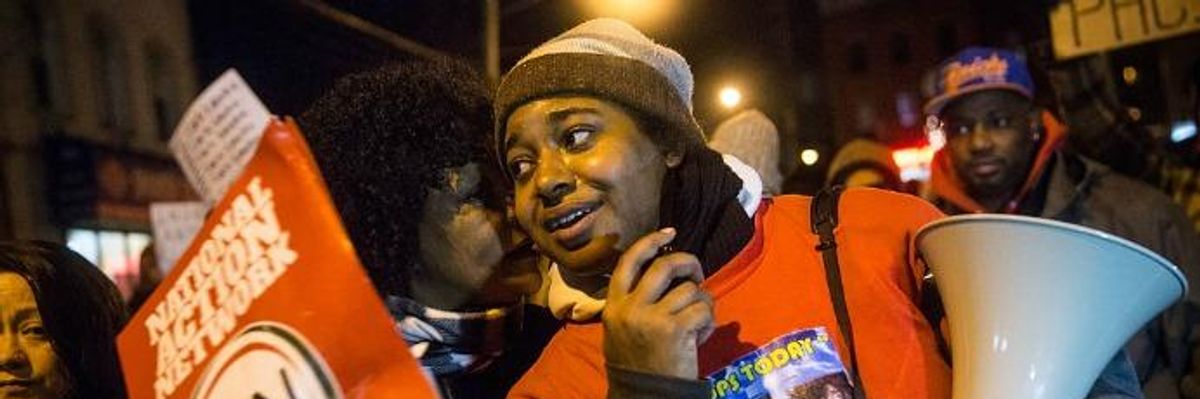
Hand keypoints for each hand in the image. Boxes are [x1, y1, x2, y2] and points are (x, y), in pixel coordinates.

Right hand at [602, 228, 714, 378]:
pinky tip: (702, 336)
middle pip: (665, 266)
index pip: (630, 262)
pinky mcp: (675, 330)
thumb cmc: (638, 362)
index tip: (669, 232)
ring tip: (698, 322)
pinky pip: (703, 309)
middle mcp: (630, 307)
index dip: (650, 242)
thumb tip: (664, 270)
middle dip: (689, 264)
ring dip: (702, 303)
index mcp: (614, 305)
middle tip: (697, 275)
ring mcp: (652, 317)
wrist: (645, 395)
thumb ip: (636, 300)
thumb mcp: (622, 328)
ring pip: (690, 290)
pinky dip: (709, 321)